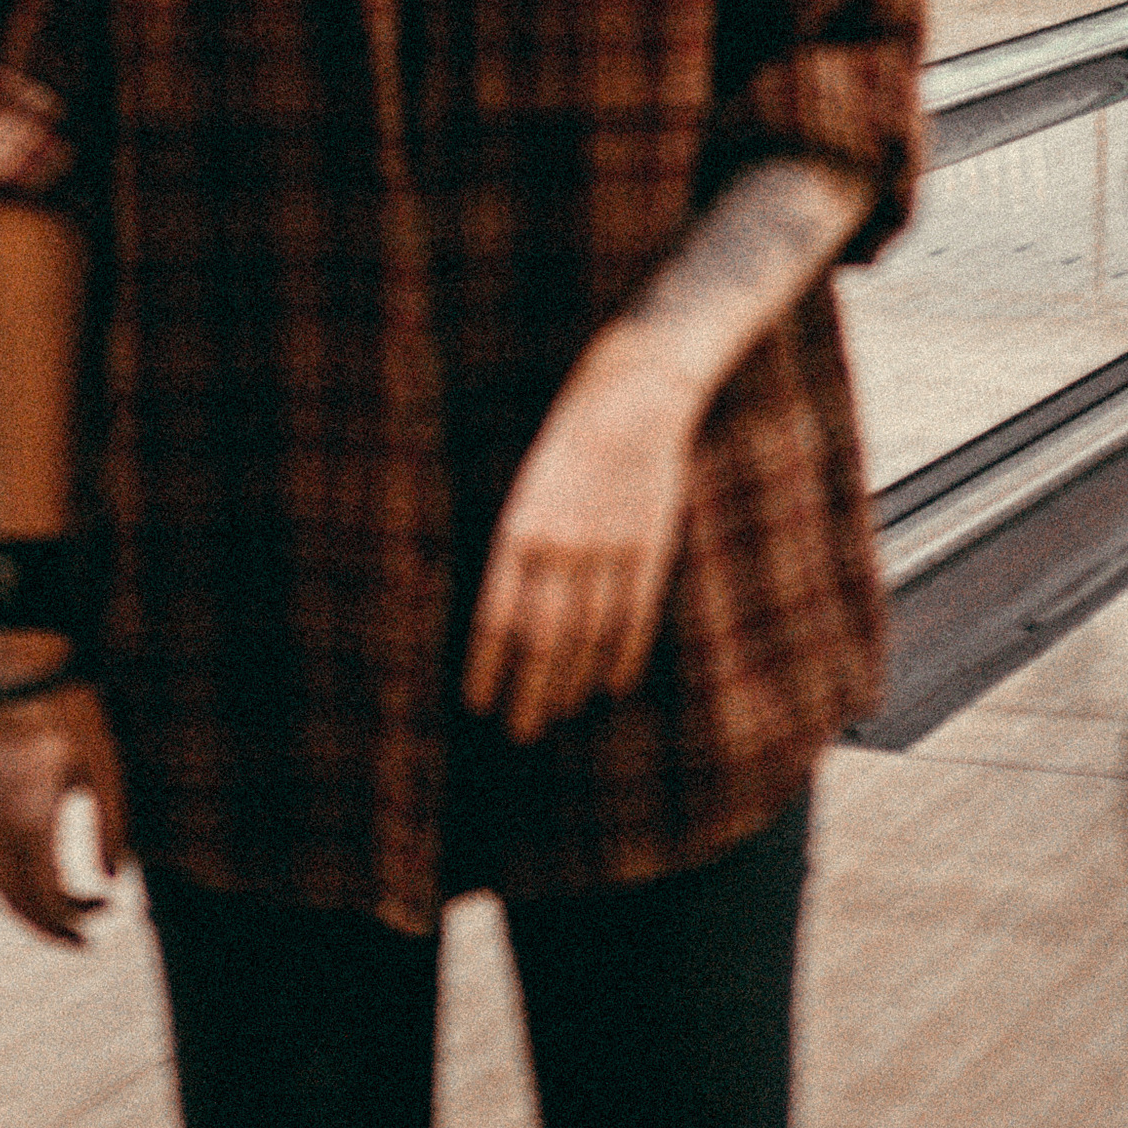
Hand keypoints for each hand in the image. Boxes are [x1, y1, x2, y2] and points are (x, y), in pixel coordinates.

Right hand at [0, 675, 130, 946]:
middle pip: (14, 899)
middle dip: (49, 924)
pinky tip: (27, 871)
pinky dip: (1, 875)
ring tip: (60, 906)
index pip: (45, 896)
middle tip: (84, 936)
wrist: (25, 663)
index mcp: (29, 816)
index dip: (75, 918)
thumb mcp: (106, 767)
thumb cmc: (74, 712)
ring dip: (23, 902)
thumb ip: (111, 829)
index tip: (107, 913)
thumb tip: (112, 883)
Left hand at [462, 328, 704, 745]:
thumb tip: (505, 618)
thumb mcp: (527, 486)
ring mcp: (609, 548)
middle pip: (541, 639)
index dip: (486, 666)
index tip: (477, 704)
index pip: (497, 617)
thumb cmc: (567, 439)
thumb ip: (518, 550)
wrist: (632, 394)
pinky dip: (621, 656)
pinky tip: (610, 686)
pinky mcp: (650, 547)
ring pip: (587, 636)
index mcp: (519, 527)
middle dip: (528, 692)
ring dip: (571, 682)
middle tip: (518, 733)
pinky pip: (633, 615)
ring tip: (558, 714)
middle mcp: (562, 545)